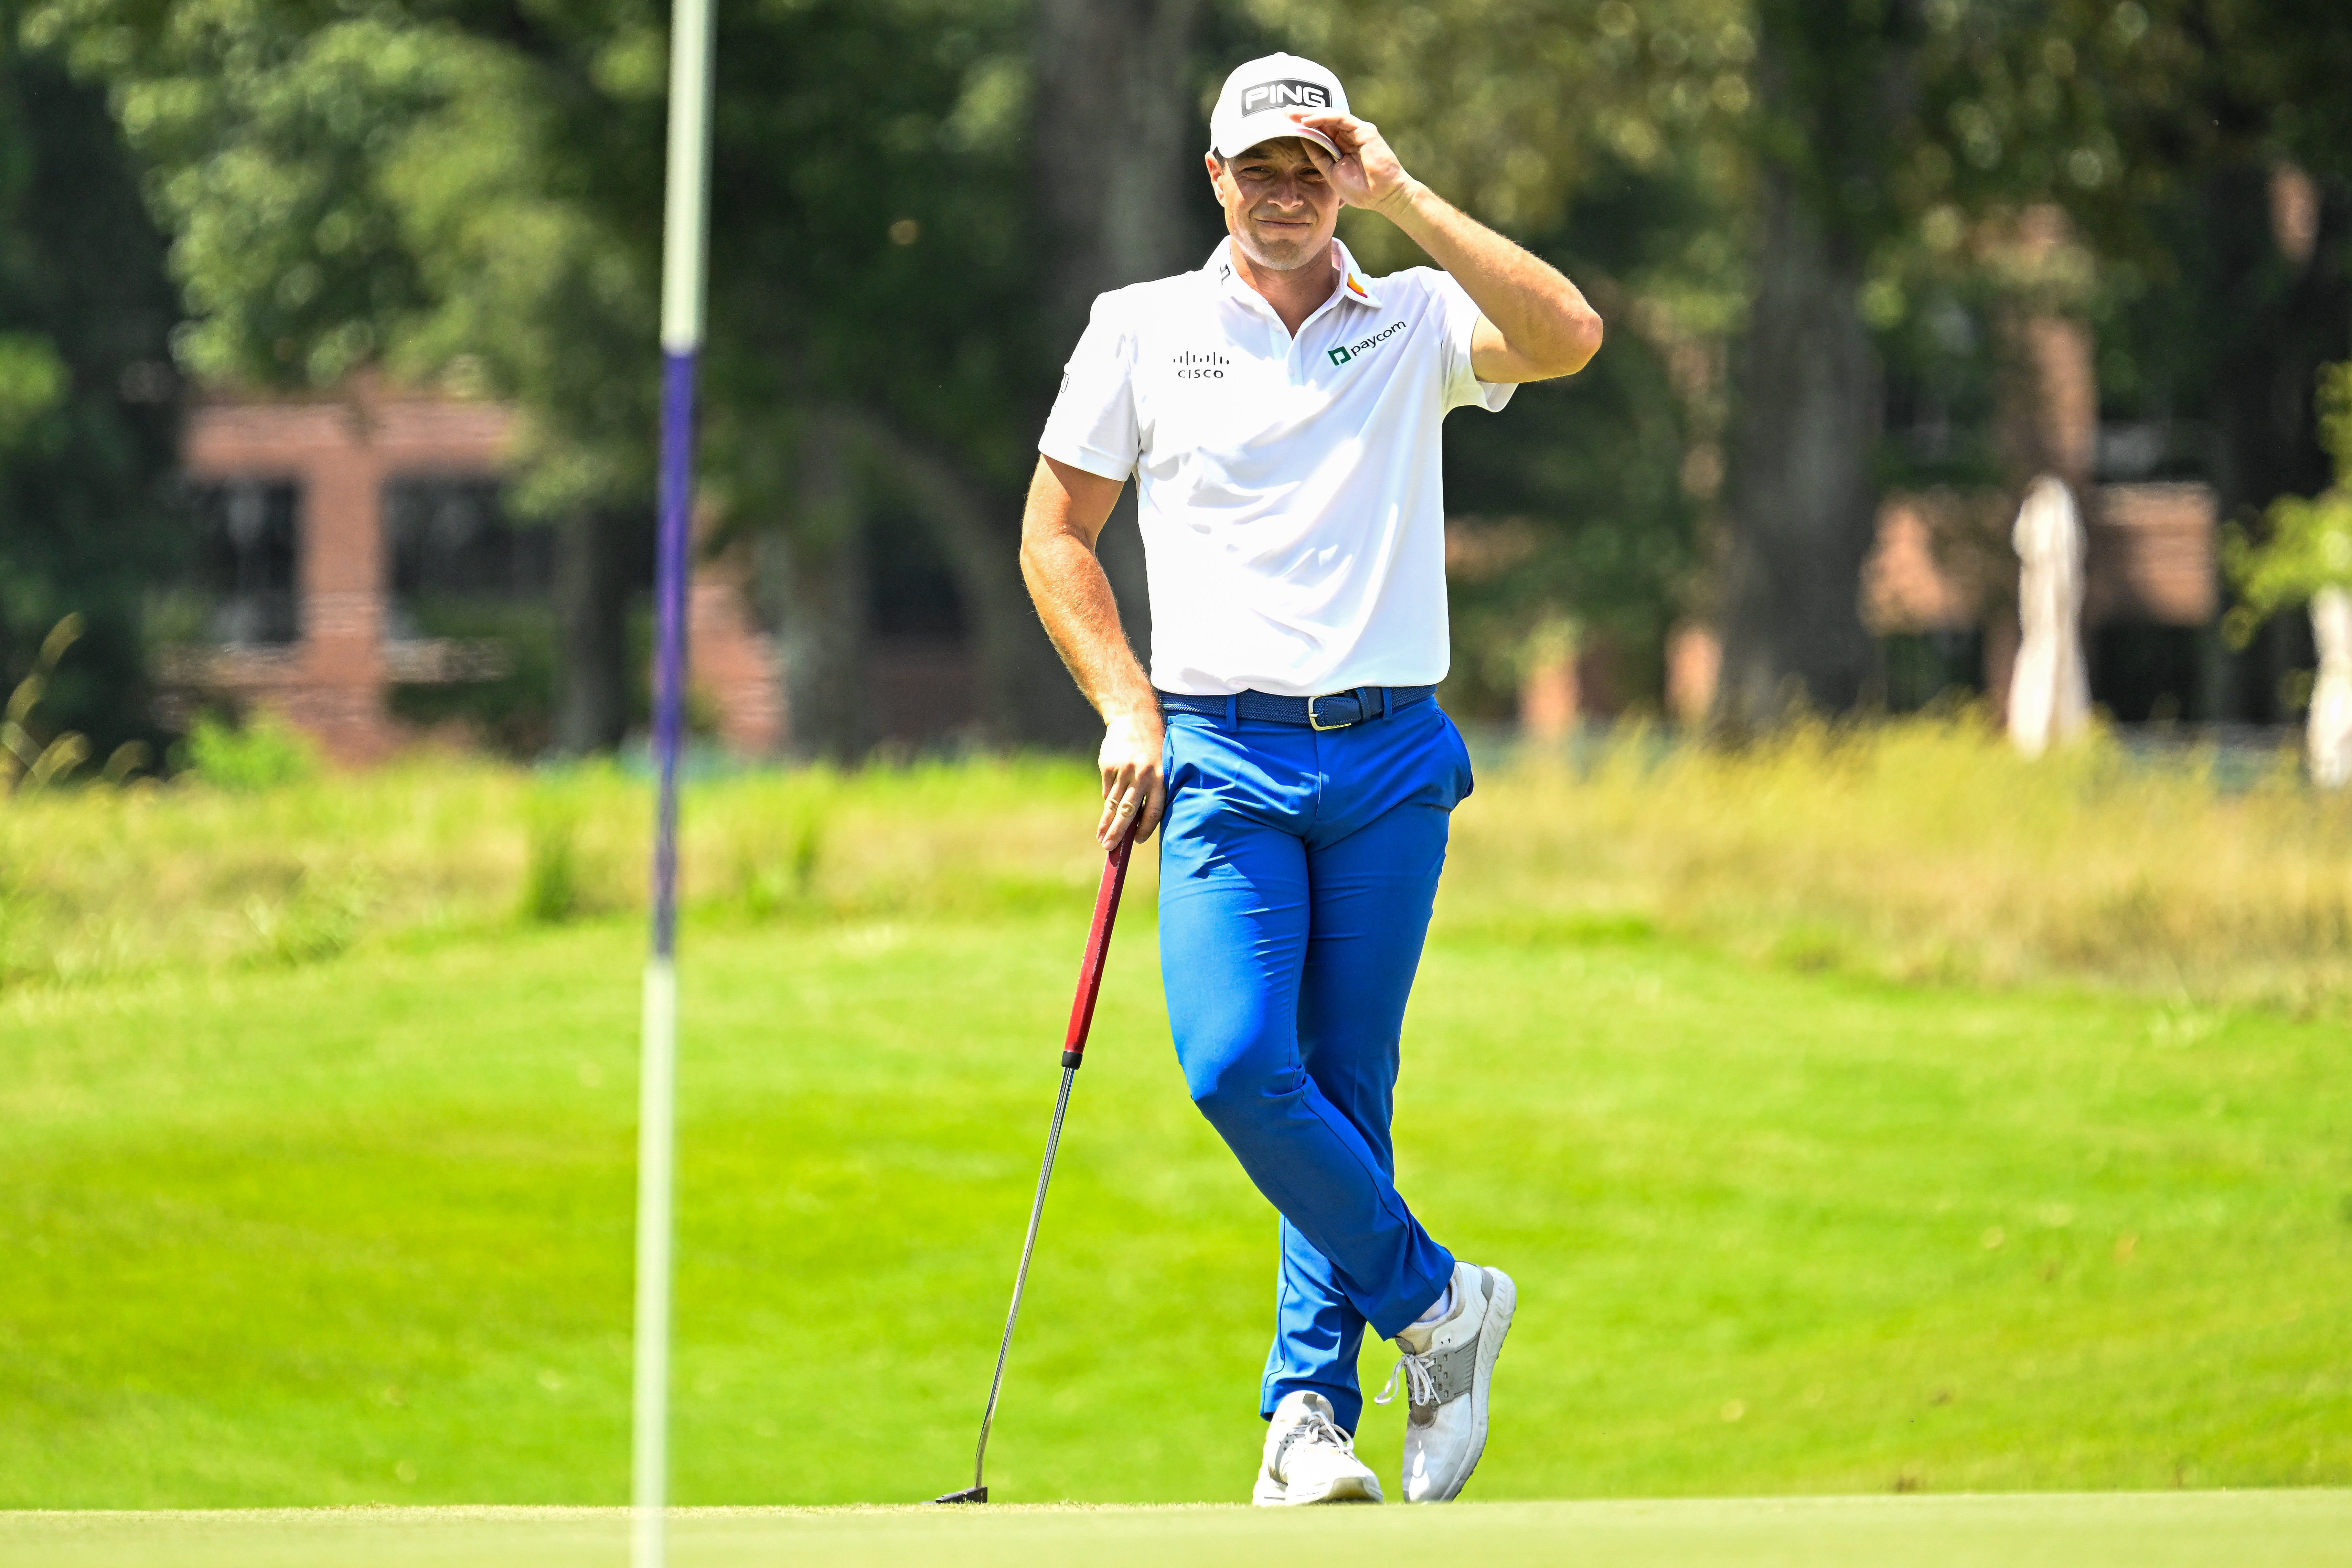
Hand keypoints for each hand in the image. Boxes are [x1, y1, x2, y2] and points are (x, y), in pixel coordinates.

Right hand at [1096, 708, 1165, 850]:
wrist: (1134, 717)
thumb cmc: (1152, 747)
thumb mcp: (1160, 766)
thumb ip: (1152, 790)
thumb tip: (1137, 821)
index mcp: (1161, 778)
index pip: (1154, 810)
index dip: (1145, 828)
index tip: (1136, 840)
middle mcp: (1143, 775)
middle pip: (1129, 810)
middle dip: (1118, 832)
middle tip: (1110, 848)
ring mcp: (1123, 770)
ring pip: (1113, 803)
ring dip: (1106, 823)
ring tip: (1101, 838)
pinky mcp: (1108, 765)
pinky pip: (1107, 789)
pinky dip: (1107, 801)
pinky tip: (1106, 812)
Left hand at [1291, 110, 1417, 215]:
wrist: (1384, 196)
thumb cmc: (1361, 189)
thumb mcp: (1331, 172)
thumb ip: (1318, 156)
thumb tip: (1302, 139)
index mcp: (1341, 145)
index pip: (1320, 130)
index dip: (1303, 125)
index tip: (1284, 123)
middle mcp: (1348, 135)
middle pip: (1323, 120)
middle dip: (1303, 114)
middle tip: (1283, 112)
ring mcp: (1357, 131)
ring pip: (1330, 116)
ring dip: (1310, 114)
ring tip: (1292, 114)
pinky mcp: (1364, 130)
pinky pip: (1340, 119)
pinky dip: (1323, 117)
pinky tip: (1308, 121)